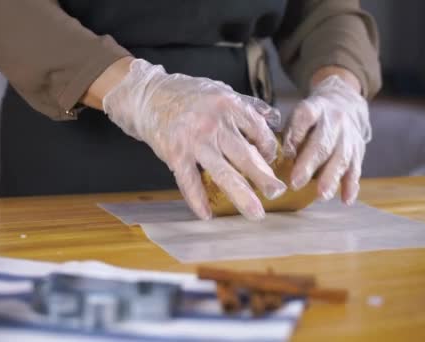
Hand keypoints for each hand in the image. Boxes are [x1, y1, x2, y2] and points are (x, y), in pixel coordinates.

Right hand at [103, 59, 286, 219]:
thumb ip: (245, 105)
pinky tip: (206, 216)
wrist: (146, 95)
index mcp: (228, 105)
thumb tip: (273, 118)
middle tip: (278, 193)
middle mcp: (214, 123)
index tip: (269, 160)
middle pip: (245, 155)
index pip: (258, 130)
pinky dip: (197, 200)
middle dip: (264, 178)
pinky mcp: (174, 153)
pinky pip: (189, 181)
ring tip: (256, 214)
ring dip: (242, 196)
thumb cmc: (184, 93)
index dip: (268, 148)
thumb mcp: (219, 90)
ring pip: (223, 173)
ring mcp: (194, 140)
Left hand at [283, 74, 370, 204]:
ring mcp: (349, 136)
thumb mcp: (298, 114)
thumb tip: (282, 156)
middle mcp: (334, 121)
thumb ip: (290, 132)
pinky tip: (346, 200)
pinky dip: (351, 185)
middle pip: (323, 143)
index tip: (286, 154)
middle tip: (295, 183)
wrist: (344, 102)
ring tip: (322, 195)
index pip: (305, 117)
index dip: (295, 134)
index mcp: (314, 109)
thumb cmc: (313, 117)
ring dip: (331, 178)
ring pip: (341, 158)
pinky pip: (356, 169)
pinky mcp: (359, 150)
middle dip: (309, 164)